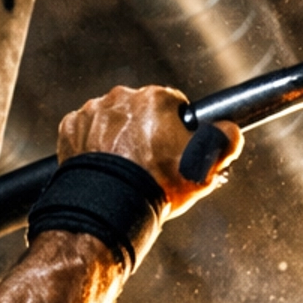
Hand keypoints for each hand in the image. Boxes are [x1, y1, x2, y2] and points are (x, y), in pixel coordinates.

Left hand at [56, 85, 243, 215]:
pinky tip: (104, 166)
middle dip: (147, 130)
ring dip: (119, 137)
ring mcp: (93, 111)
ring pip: (113, 119)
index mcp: (156, 98)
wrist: (110, 206)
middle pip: (142, 110)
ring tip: (125, 169)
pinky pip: (87, 132)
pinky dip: (94, 145)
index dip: (178, 129)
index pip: (174, 105)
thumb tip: (231, 130)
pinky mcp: (71, 129)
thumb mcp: (205, 168)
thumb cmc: (158, 185)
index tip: (175, 150)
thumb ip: (226, 142)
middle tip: (150, 163)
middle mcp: (122, 97)